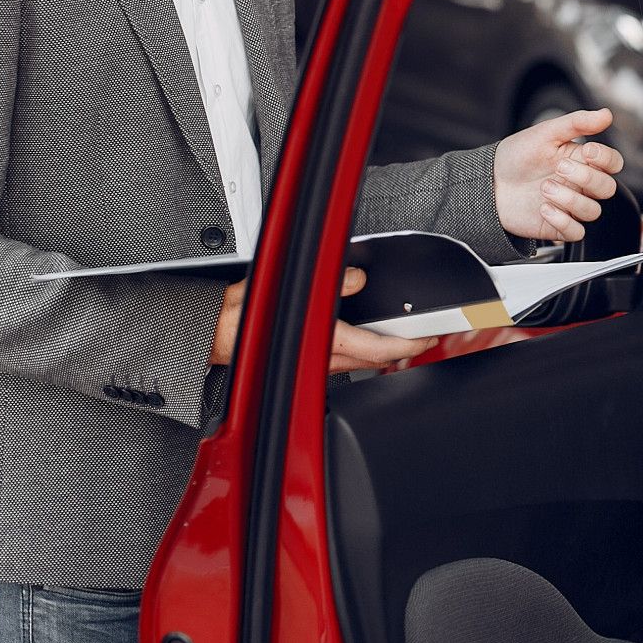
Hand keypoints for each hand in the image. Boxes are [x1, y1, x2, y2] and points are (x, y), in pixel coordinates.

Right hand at [212, 268, 433, 372]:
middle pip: (378, 359)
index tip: (431, 335)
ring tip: (404, 333)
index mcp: (322, 340)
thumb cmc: (237, 318)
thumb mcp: (282, 286)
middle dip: (405, 347)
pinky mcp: (307, 363)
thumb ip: (325, 281)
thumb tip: (357, 278)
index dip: (410, 343)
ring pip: (364, 362)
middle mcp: (323, 357)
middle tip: (427, 332)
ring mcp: (316, 364)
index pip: (379, 348)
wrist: (211, 336)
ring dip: (385, 349)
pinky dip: (364, 350)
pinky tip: (369, 338)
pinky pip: (347, 360)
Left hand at [493, 108, 625, 242]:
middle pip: (607, 188)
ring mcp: (571, 206)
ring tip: (545, 188)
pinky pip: (576, 232)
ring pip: (593, 211)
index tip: (587, 151)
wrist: (488, 182)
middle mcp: (580, 185)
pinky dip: (563, 221)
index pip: (613, 163)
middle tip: (560, 168)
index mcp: (582, 161)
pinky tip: (544, 208)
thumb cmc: (517, 156)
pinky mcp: (559, 226)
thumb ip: (577, 122)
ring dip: (570, 199)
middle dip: (586, 178)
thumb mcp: (545, 133)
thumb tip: (606, 114)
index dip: (606, 158)